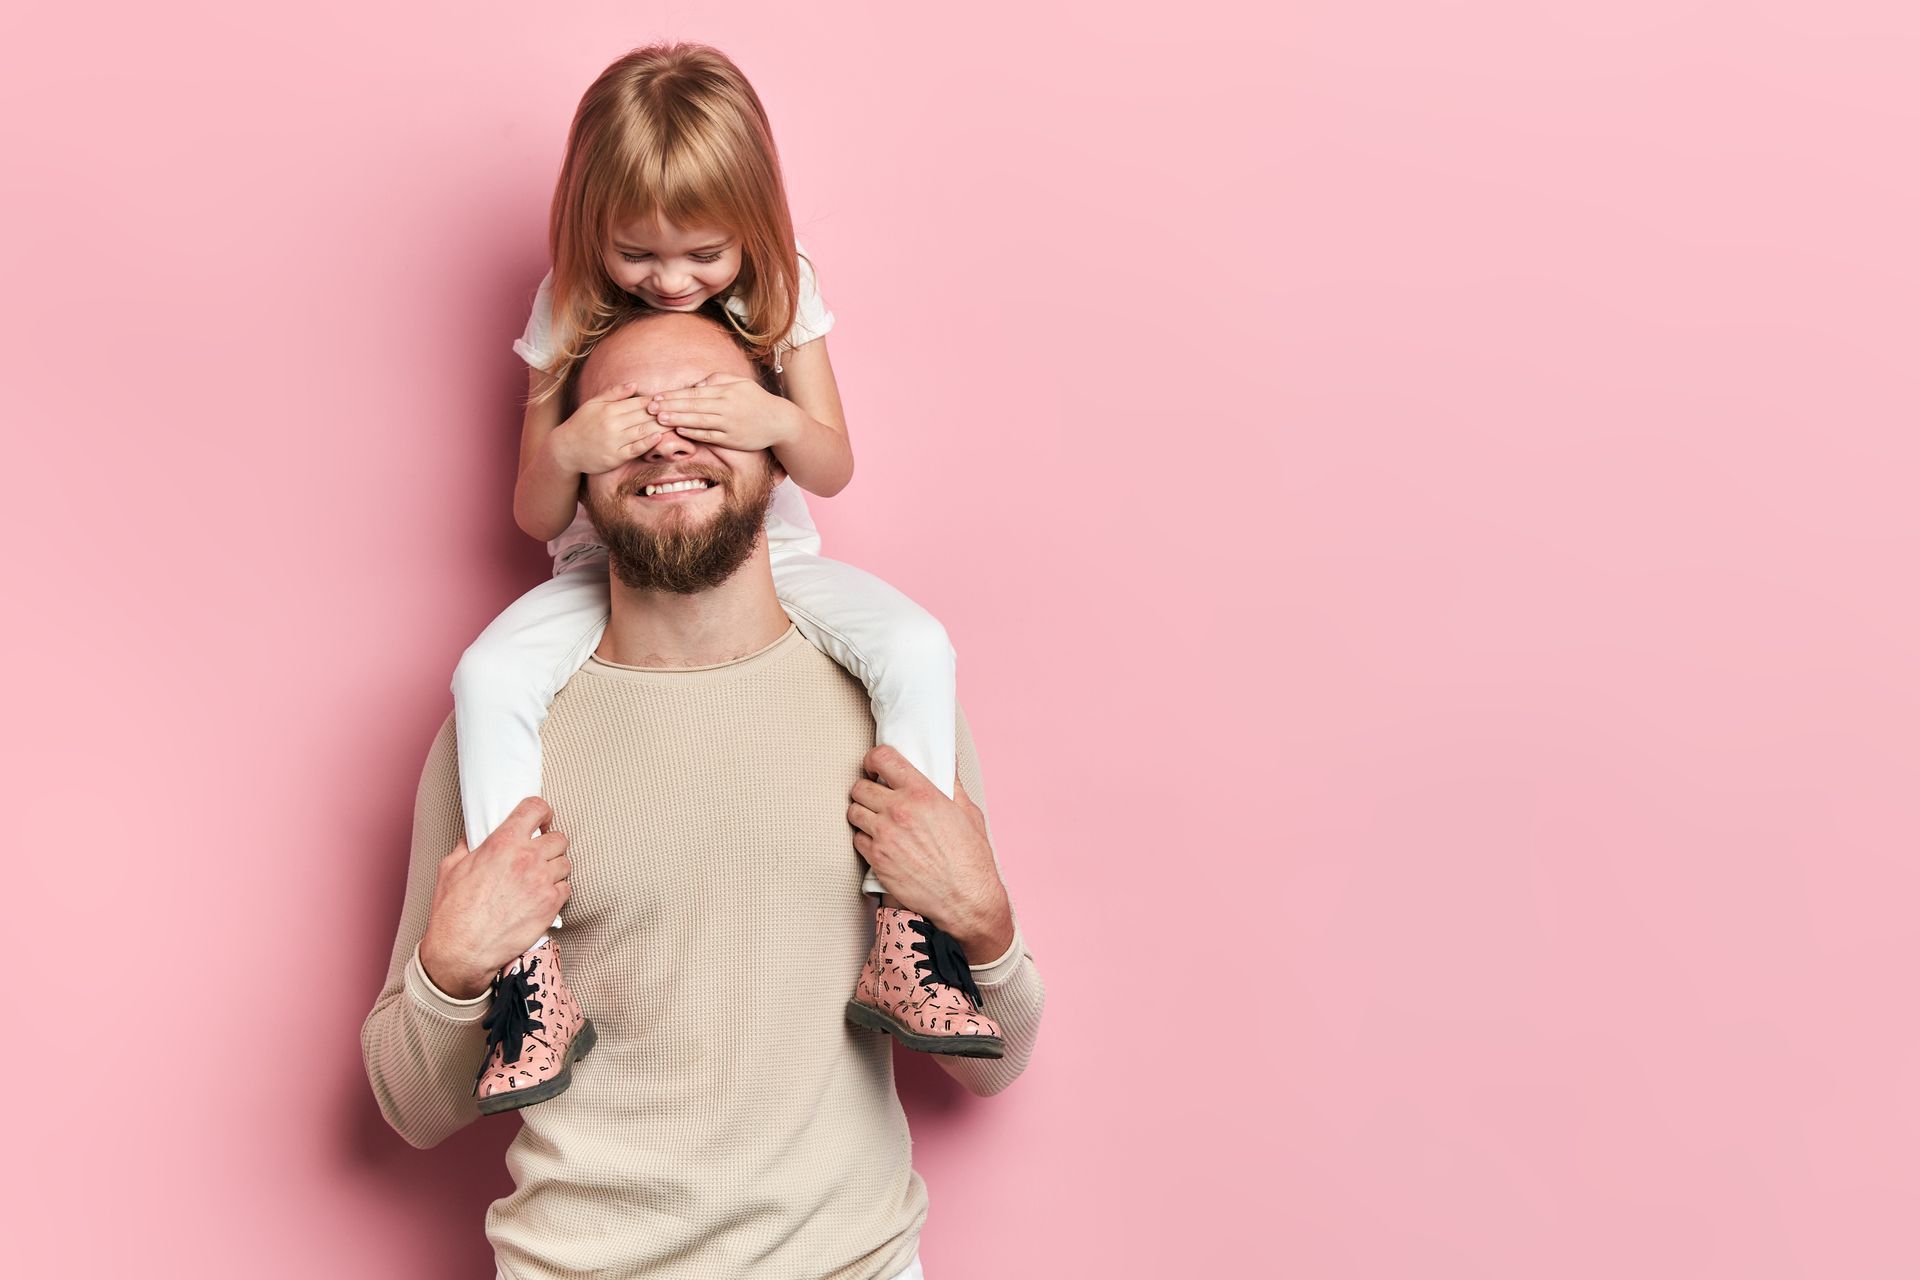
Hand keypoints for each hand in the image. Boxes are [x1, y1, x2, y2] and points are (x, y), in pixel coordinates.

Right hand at [417, 797, 573, 998]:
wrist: (462, 950)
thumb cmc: (452, 912)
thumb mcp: (450, 868)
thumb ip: (467, 845)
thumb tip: (473, 835)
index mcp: (502, 843)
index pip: (535, 809)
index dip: (541, 812)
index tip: (540, 819)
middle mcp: (527, 858)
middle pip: (558, 838)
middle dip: (549, 844)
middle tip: (539, 854)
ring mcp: (542, 881)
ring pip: (565, 863)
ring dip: (554, 868)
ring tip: (538, 878)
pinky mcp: (551, 905)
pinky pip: (566, 888)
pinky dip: (557, 890)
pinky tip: (541, 896)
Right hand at [551, 381, 668, 475]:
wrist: (565, 450)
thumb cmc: (581, 424)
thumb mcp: (594, 404)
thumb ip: (614, 393)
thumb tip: (635, 384)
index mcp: (609, 409)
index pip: (638, 402)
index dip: (655, 400)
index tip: (670, 398)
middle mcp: (612, 424)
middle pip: (643, 416)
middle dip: (662, 412)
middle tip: (680, 409)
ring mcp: (614, 441)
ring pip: (642, 431)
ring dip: (661, 426)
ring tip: (677, 422)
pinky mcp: (615, 457)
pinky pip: (635, 449)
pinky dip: (648, 442)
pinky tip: (660, 437)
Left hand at [649, 372, 802, 451]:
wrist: (779, 422)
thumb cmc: (756, 400)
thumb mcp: (740, 383)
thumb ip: (717, 380)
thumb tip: (695, 383)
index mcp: (726, 391)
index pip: (694, 392)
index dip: (674, 395)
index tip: (657, 396)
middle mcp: (726, 406)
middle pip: (693, 405)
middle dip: (670, 406)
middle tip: (650, 407)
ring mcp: (729, 424)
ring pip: (699, 421)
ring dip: (678, 419)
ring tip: (660, 418)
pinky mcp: (732, 439)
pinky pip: (710, 435)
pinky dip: (694, 433)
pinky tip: (680, 430)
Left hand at [847, 747, 1013, 960]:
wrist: (965, 900)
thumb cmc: (971, 859)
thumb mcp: (968, 813)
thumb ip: (951, 784)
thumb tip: (946, 763)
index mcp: (922, 793)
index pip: (883, 759)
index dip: (873, 759)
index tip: (874, 765)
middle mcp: (899, 811)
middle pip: (860, 786)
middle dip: (866, 788)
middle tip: (875, 795)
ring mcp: (884, 836)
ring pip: (853, 812)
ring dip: (862, 813)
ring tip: (875, 819)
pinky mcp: (877, 860)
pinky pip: (857, 839)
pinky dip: (865, 838)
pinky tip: (880, 842)